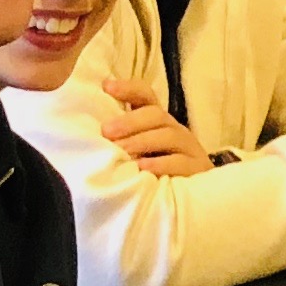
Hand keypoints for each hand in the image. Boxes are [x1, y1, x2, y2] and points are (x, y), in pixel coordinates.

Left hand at [95, 75, 212, 179]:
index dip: (128, 88)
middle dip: (130, 121)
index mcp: (157, 122)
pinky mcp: (197, 169)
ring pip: (169, 135)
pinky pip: (180, 162)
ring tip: (121, 151)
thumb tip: (88, 133)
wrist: (194, 198)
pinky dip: (161, 163)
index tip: (106, 87)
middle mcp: (174, 130)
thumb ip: (119, 140)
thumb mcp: (136, 152)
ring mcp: (188, 148)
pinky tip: (143, 167)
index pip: (145, 96)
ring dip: (142, 141)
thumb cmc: (154, 173)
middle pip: (156, 115)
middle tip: (106, 131)